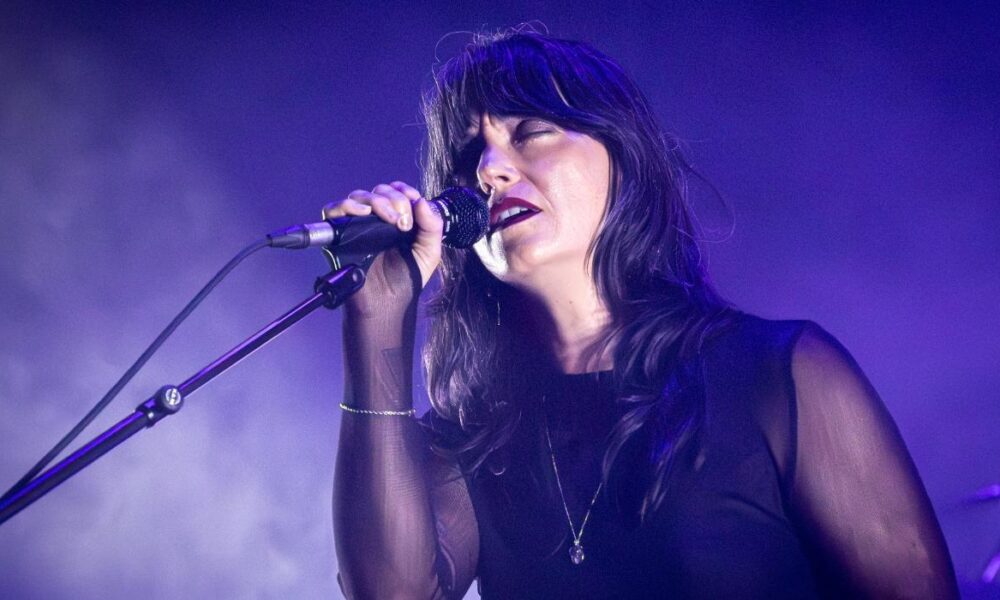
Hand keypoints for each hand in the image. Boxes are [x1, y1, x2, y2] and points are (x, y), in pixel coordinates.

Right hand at [321, 181, 443, 288]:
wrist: (388, 303)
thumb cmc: (405, 281)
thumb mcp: (429, 251)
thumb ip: (432, 226)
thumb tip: (422, 201)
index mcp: (396, 220)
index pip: (396, 191)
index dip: (405, 191)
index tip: (415, 202)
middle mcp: (375, 220)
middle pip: (379, 191)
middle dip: (396, 200)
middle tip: (405, 222)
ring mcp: (357, 226)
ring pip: (360, 197)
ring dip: (378, 202)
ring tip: (393, 221)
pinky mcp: (340, 235)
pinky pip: (335, 210)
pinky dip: (348, 206)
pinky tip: (364, 213)